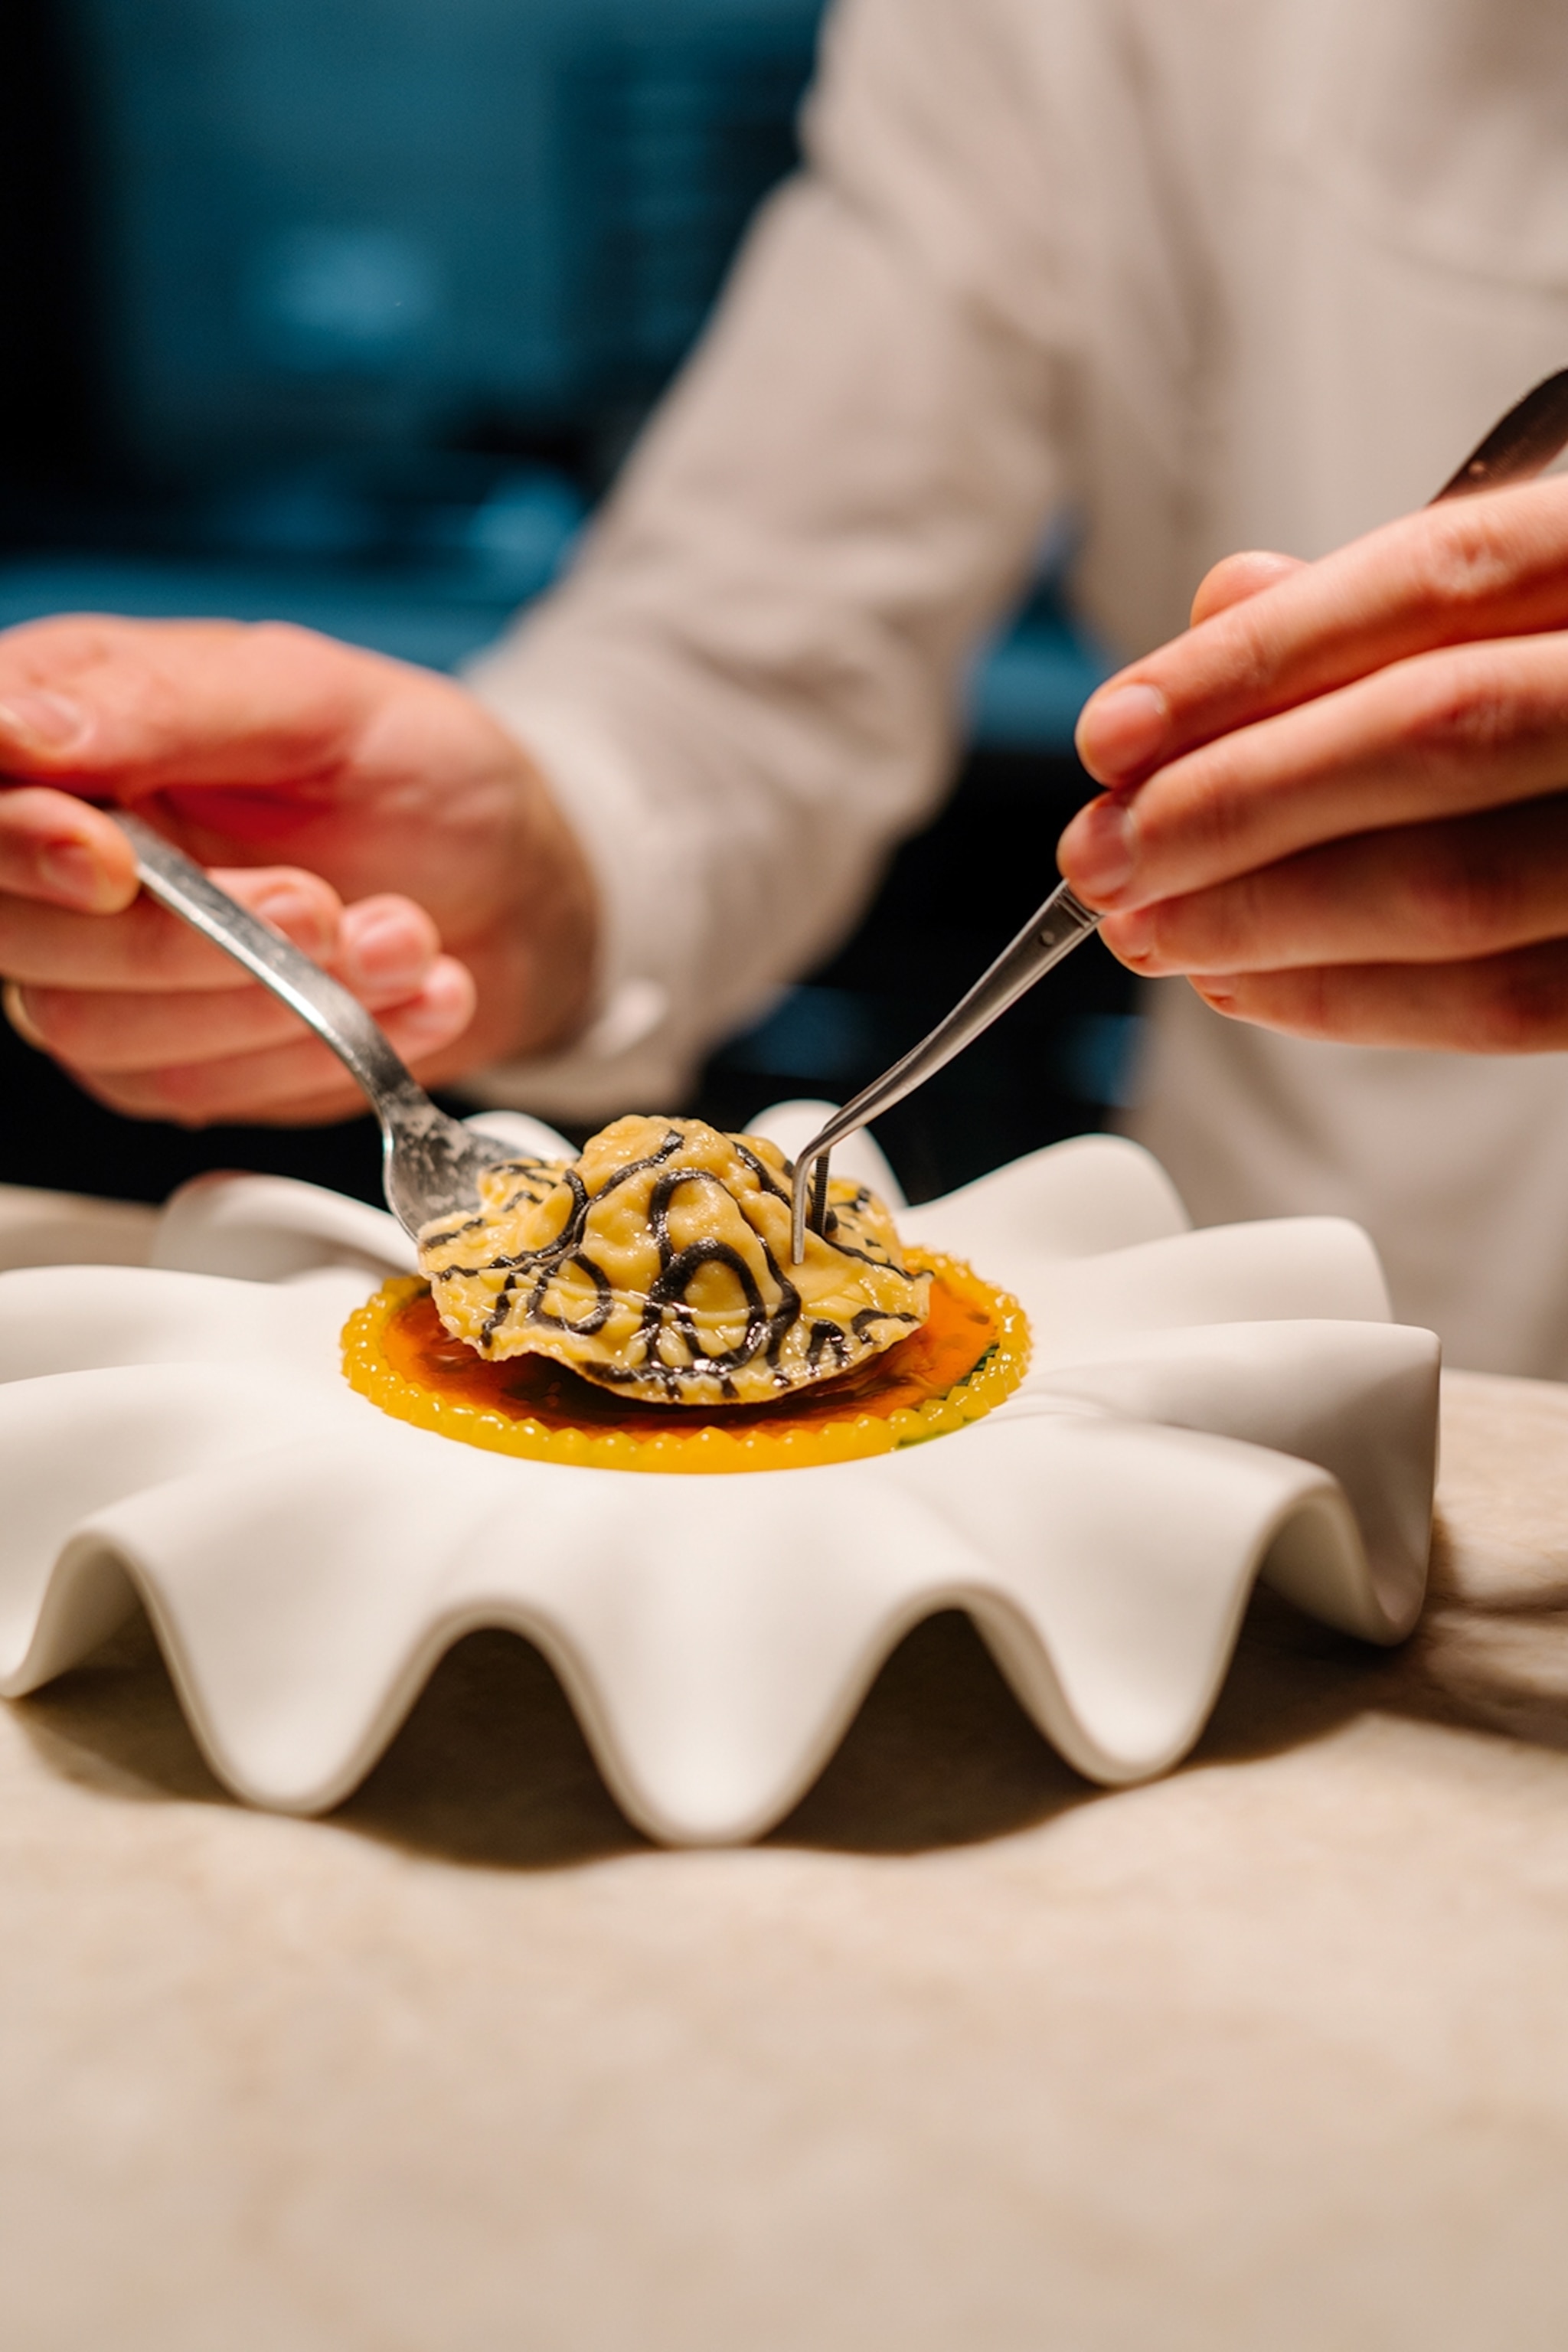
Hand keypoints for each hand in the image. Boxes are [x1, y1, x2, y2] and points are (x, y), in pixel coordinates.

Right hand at [0, 616, 596, 1122]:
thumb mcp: (318, 699)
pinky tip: (405, 994)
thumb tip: (21, 727)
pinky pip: (191, 1089)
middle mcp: (58, 849)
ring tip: (404, 939)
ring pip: (97, 1029)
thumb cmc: (421, 773)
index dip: (17, 840)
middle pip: (18, 933)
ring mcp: (102, 965)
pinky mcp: (166, 1058)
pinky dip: (314, 1051)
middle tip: (322, 905)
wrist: (517, 888)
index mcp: (65, 723)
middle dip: (184, 940)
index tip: (111, 861)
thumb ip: (164, 704)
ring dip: (272, 1001)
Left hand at [1056, 479, 1567, 1049]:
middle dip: (1234, 806)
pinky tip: (1245, 983)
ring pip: (1464, 888)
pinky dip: (1353, 1002)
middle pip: (1438, 737)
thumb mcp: (1543, 579)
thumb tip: (1227, 600)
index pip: (1437, 582)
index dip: (1254, 663)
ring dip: (1268, 919)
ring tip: (1143, 927)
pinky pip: (1508, 1006)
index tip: (1112, 733)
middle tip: (1098, 854)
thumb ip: (1404, 592)